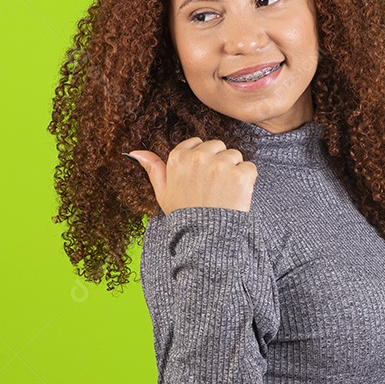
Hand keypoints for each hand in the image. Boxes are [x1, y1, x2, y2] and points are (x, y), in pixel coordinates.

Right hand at [126, 137, 256, 215]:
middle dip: (219, 163)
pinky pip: (250, 168)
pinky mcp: (240, 175)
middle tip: (213, 188)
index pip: (198, 143)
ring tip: (224, 193)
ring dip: (234, 171)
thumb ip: (153, 168)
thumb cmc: (184, 216)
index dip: (203, 160)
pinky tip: (236, 196)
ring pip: (235, 156)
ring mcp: (220, 165)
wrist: (204, 239)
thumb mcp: (163, 193)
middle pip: (219, 146)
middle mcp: (198, 157)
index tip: (201, 179)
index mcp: (178, 158)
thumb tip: (134, 152)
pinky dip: (247, 181)